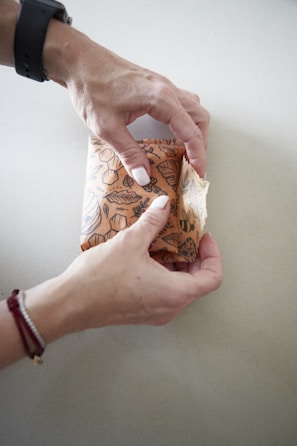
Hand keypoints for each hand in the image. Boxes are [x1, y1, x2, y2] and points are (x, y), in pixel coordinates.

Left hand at [44, 26, 209, 181]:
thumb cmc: (91, 89)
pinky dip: (184, 121)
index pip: (190, 131)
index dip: (198, 155)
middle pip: (199, 118)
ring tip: (185, 151)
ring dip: (194, 130)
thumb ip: (128, 153)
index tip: (198, 174)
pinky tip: (171, 132)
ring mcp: (162, 85)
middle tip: (192, 165)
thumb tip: (144, 176)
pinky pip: (181, 103)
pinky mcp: (155, 85)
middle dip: (200, 143)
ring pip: (193, 108)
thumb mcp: (107, 127)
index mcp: (160, 99)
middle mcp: (167, 90)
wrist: (80, 61)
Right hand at [58, 196, 221, 331]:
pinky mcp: (142, 312)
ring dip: (176, 264)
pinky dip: (163, 273)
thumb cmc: (100, 279)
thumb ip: (153, 221)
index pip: (212, 277)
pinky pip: (163, 292)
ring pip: (179, 287)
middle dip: (193, 256)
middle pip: (197, 282)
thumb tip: (164, 205)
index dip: (212, 255)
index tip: (202, 238)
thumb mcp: (131, 242)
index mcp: (174, 293)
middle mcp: (169, 307)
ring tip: (163, 241)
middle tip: (182, 236)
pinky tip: (147, 255)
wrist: (70, 303)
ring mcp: (155, 312)